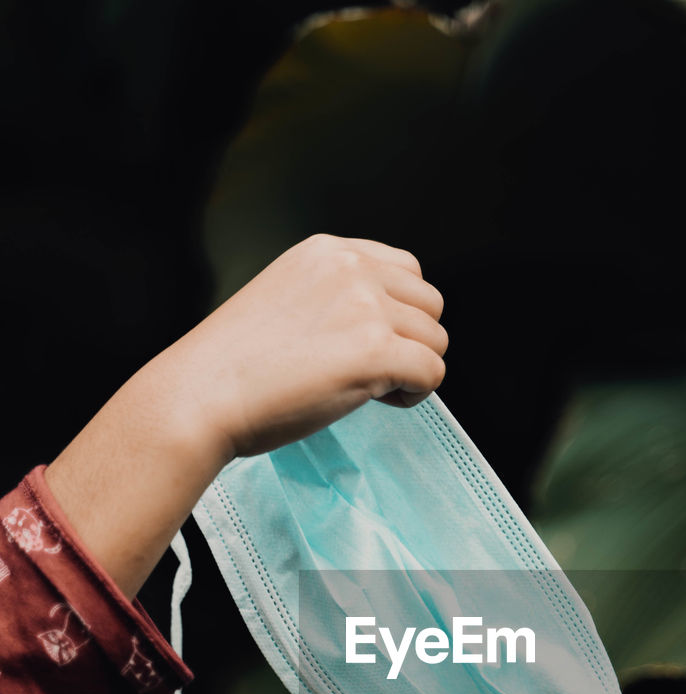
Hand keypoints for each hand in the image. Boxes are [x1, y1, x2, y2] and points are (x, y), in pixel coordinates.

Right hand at [160, 233, 448, 459]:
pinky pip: (433, 371)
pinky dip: (416, 393)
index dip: (398, 314)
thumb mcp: (286, 299)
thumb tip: (380, 327)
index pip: (406, 270)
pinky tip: (379, 401)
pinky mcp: (375, 352)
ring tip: (369, 388)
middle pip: (430, 303)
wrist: (200, 396)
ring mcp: (365, 307)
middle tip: (370, 371)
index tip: (366, 342)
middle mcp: (351, 268)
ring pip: (436, 340)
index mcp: (328, 252)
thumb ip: (333, 297)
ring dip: (413, 369)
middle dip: (411, 341)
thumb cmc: (232, 366)